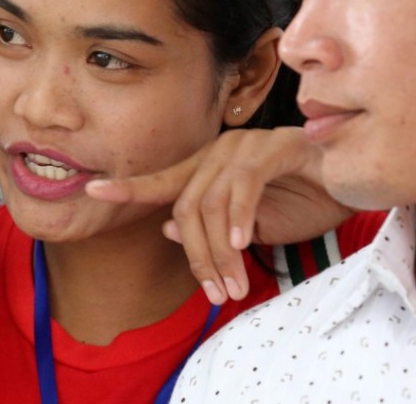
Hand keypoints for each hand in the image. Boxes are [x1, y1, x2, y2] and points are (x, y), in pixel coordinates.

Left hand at [84, 127, 352, 304]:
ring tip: (231, 285)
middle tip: (213, 294)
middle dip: (197, 256)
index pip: (161, 181)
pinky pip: (245, 185)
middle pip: (187, 206)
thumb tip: (167, 229)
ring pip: (213, 202)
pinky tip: (243, 242)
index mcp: (205, 168)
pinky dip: (241, 216)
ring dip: (220, 250)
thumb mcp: (246, 226)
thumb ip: (207, 226)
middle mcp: (218, 152)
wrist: (346, 184)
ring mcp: (246, 146)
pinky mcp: (277, 147)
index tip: (92, 191)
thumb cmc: (295, 201)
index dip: (128, 188)